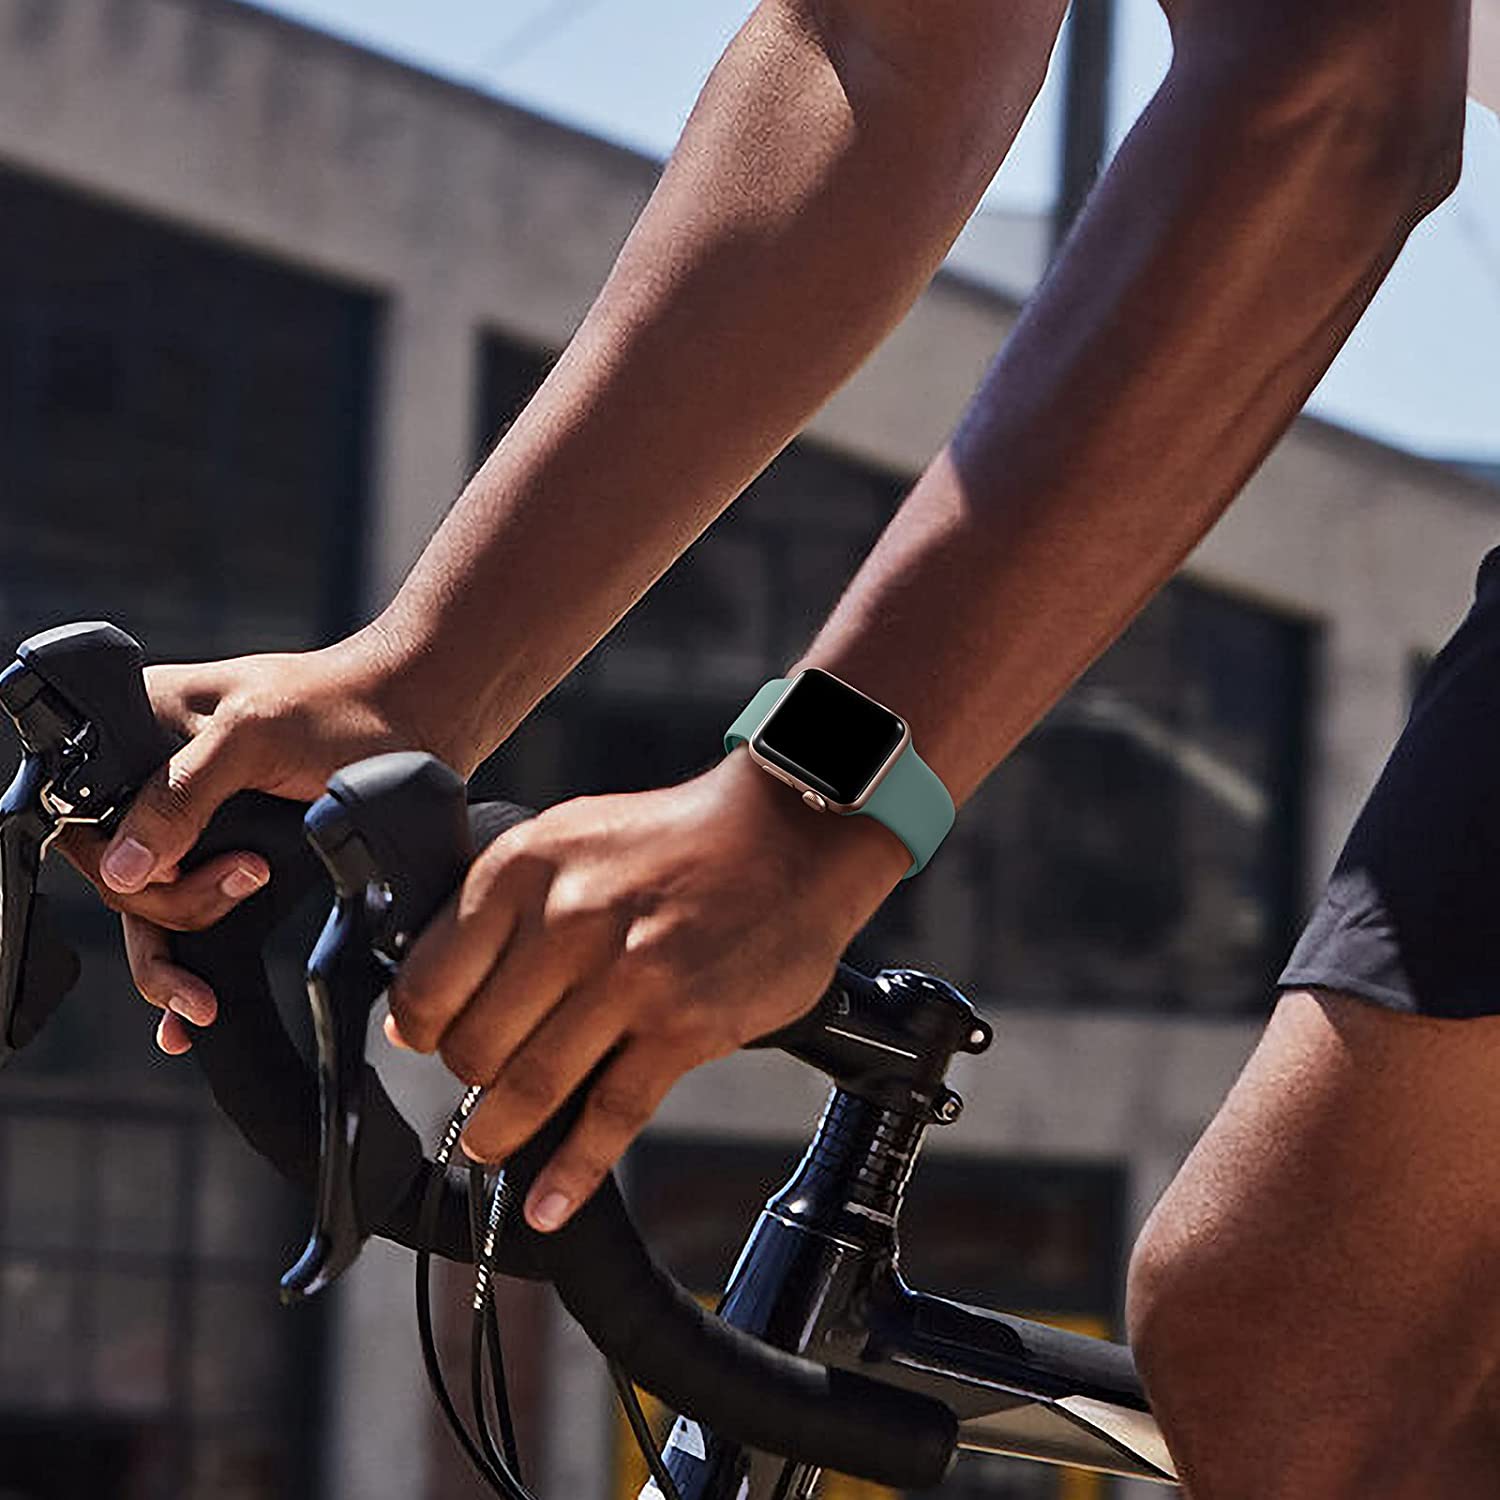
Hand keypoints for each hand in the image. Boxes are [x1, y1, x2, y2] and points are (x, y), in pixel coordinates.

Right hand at [57, 625, 434, 1052]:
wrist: (418, 719)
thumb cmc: (342, 704)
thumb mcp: (253, 734)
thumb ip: (183, 793)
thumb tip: (124, 868)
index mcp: (137, 734)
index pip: (90, 829)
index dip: (133, 865)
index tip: (190, 869)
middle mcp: (156, 786)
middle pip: (124, 883)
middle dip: (183, 900)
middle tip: (253, 874)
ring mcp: (196, 830)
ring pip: (157, 915)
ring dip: (190, 942)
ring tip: (258, 886)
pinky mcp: (235, 860)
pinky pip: (194, 928)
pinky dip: (187, 973)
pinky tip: (189, 1016)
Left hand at [386, 749, 910, 1232]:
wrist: (789, 835)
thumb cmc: (675, 840)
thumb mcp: (567, 838)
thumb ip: (497, 913)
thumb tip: (423, 1008)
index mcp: (525, 869)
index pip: (429, 982)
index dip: (419, 1029)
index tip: (427, 1043)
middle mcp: (570, 922)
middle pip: (476, 1044)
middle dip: (469, 1079)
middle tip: (480, 1085)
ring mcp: (630, 979)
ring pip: (530, 1087)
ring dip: (499, 1133)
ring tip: (489, 1143)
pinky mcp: (684, 1027)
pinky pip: (611, 1116)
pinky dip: (572, 1173)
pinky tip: (548, 1202)